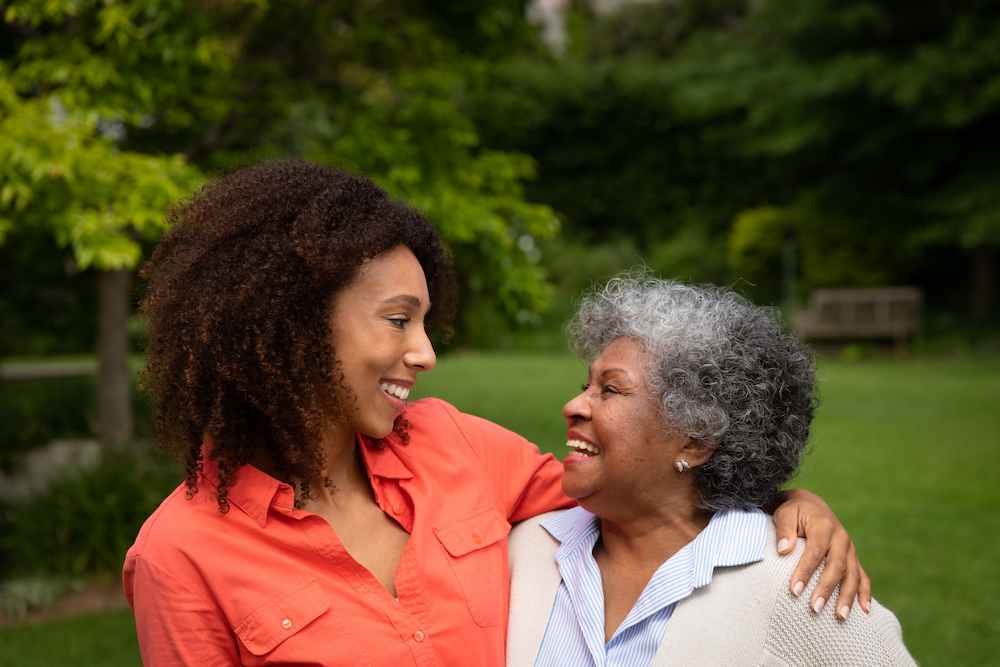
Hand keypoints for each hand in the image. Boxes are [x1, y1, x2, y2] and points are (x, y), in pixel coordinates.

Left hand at [772, 489, 870, 619]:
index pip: (815, 551)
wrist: (810, 505)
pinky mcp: (853, 558)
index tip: (794, 590)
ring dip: (847, 597)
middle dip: (826, 589)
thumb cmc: (794, 511)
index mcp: (824, 525)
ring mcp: (850, 549)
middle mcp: (841, 538)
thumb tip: (783, 550)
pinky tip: (864, 611)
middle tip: (814, 608)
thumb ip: (784, 530)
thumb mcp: (785, 513)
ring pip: (853, 575)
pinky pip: (863, 577)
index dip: (805, 571)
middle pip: (836, 566)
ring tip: (840, 617)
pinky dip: (865, 593)